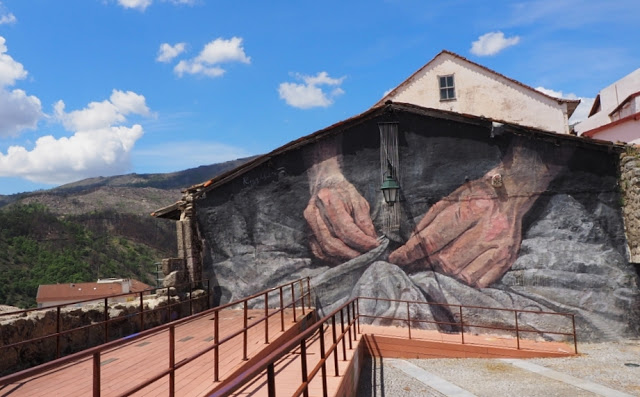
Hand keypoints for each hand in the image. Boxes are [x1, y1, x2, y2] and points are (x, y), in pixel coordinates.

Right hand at [304, 178, 378, 263]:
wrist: (324, 185)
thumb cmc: (344, 192)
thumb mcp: (358, 200)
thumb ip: (364, 220)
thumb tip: (371, 240)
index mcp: (328, 200)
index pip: (345, 228)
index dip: (361, 241)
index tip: (375, 246)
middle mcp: (315, 213)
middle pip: (333, 242)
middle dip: (352, 254)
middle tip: (368, 257)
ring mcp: (309, 224)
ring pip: (326, 249)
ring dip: (344, 259)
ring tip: (359, 260)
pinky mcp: (308, 233)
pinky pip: (319, 252)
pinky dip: (333, 259)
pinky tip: (346, 259)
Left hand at [388, 177, 531, 287]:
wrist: (509, 193)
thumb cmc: (473, 196)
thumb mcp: (447, 201)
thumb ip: (427, 224)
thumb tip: (408, 249)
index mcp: (470, 210)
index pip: (432, 239)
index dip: (411, 253)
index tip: (396, 259)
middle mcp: (487, 229)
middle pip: (446, 260)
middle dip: (426, 264)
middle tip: (415, 263)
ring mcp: (499, 247)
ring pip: (461, 274)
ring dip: (445, 273)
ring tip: (439, 263)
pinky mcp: (507, 259)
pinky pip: (479, 282)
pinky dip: (464, 279)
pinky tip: (459, 268)